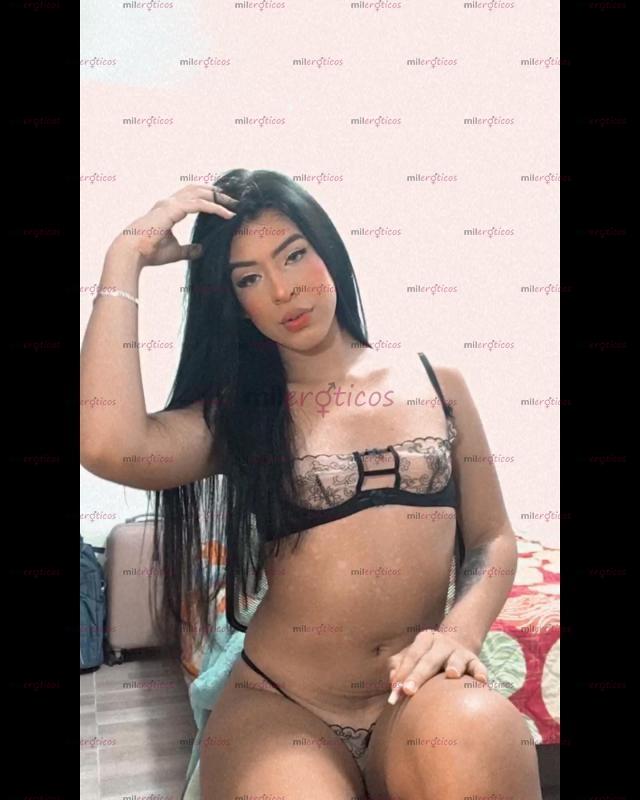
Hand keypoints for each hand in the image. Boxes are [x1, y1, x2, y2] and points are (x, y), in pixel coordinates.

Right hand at [109, 184, 238, 267]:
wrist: (133, 252)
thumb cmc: (149, 252)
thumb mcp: (175, 251)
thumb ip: (188, 250)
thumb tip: (201, 250)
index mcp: (168, 209)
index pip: (192, 197)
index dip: (208, 197)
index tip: (224, 203)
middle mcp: (169, 203)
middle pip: (197, 190)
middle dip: (216, 193)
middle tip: (233, 200)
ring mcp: (170, 203)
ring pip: (200, 193)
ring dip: (219, 198)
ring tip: (234, 205)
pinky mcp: (173, 209)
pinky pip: (199, 204)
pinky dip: (215, 208)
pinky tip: (227, 214)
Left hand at [387, 629, 487, 704]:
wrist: (455, 647)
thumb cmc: (426, 657)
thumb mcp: (411, 655)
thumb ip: (398, 665)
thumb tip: (392, 681)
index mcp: (424, 639)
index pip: (412, 655)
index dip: (402, 672)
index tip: (395, 689)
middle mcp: (442, 643)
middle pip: (429, 659)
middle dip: (418, 675)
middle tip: (408, 690)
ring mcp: (459, 652)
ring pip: (456, 659)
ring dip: (454, 666)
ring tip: (451, 675)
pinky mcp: (474, 661)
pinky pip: (478, 667)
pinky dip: (480, 673)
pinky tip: (482, 681)